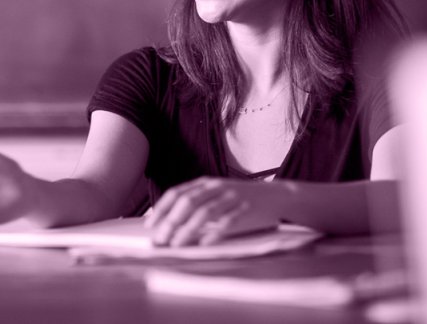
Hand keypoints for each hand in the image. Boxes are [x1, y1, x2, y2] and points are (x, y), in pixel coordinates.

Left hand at [144, 177, 281, 246]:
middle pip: (188, 202)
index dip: (161, 209)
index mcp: (207, 183)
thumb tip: (169, 223)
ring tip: (176, 244)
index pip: (177, 193)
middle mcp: (217, 188)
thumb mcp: (217, 195)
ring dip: (188, 230)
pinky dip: (215, 233)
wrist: (276, 196)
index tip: (150, 225)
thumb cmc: (241, 199)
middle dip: (171, 221)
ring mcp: (232, 198)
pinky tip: (204, 244)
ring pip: (205, 213)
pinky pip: (228, 222)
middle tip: (160, 239)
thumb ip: (196, 204)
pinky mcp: (246, 210)